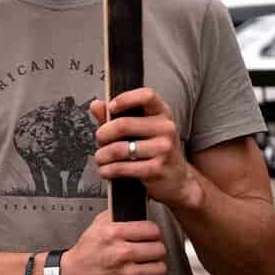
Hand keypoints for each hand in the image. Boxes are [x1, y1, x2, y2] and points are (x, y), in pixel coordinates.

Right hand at [58, 210, 167, 274]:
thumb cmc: (84, 255)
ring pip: (160, 268)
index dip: (152, 233)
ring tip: (146, 266)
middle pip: (159, 249)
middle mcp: (121, 254)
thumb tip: (135, 210)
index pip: (152, 230)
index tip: (150, 236)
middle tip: (149, 251)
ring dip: (154, 267)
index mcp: (113, 234)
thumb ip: (115, 217)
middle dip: (155, 250)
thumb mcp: (95, 228)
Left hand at [90, 88, 200, 209]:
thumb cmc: (155, 150)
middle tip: (99, 139)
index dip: (125, 99)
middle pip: (123, 125)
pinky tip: (106, 170)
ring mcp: (163, 149)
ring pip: (119, 149)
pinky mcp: (157, 169)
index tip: (110, 107)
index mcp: (162, 113)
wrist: (178, 179)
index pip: (146, 96)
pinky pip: (123, 167)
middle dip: (103, 134)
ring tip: (100, 157)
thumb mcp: (141, 129)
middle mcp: (166, 128)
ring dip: (102, 155)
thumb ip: (117, 117)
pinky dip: (108, 170)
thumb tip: (96, 105)